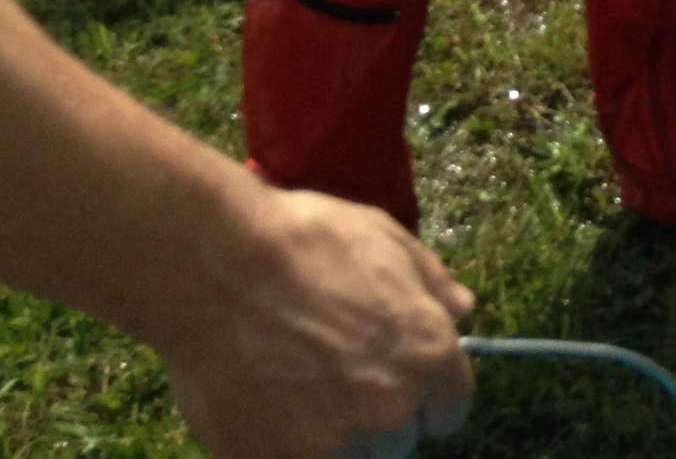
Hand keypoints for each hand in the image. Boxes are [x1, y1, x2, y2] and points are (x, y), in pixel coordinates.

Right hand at [159, 187, 474, 458]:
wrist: (213, 267)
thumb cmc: (303, 242)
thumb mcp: (386, 240)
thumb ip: (432, 283)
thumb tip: (462, 309)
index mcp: (427, 355)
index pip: (450, 411)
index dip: (426, 397)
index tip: (400, 383)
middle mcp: (389, 409)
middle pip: (398, 440)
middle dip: (375, 414)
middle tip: (335, 376)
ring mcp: (331, 444)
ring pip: (350, 458)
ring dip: (333, 436)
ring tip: (297, 391)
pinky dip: (285, 445)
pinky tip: (265, 407)